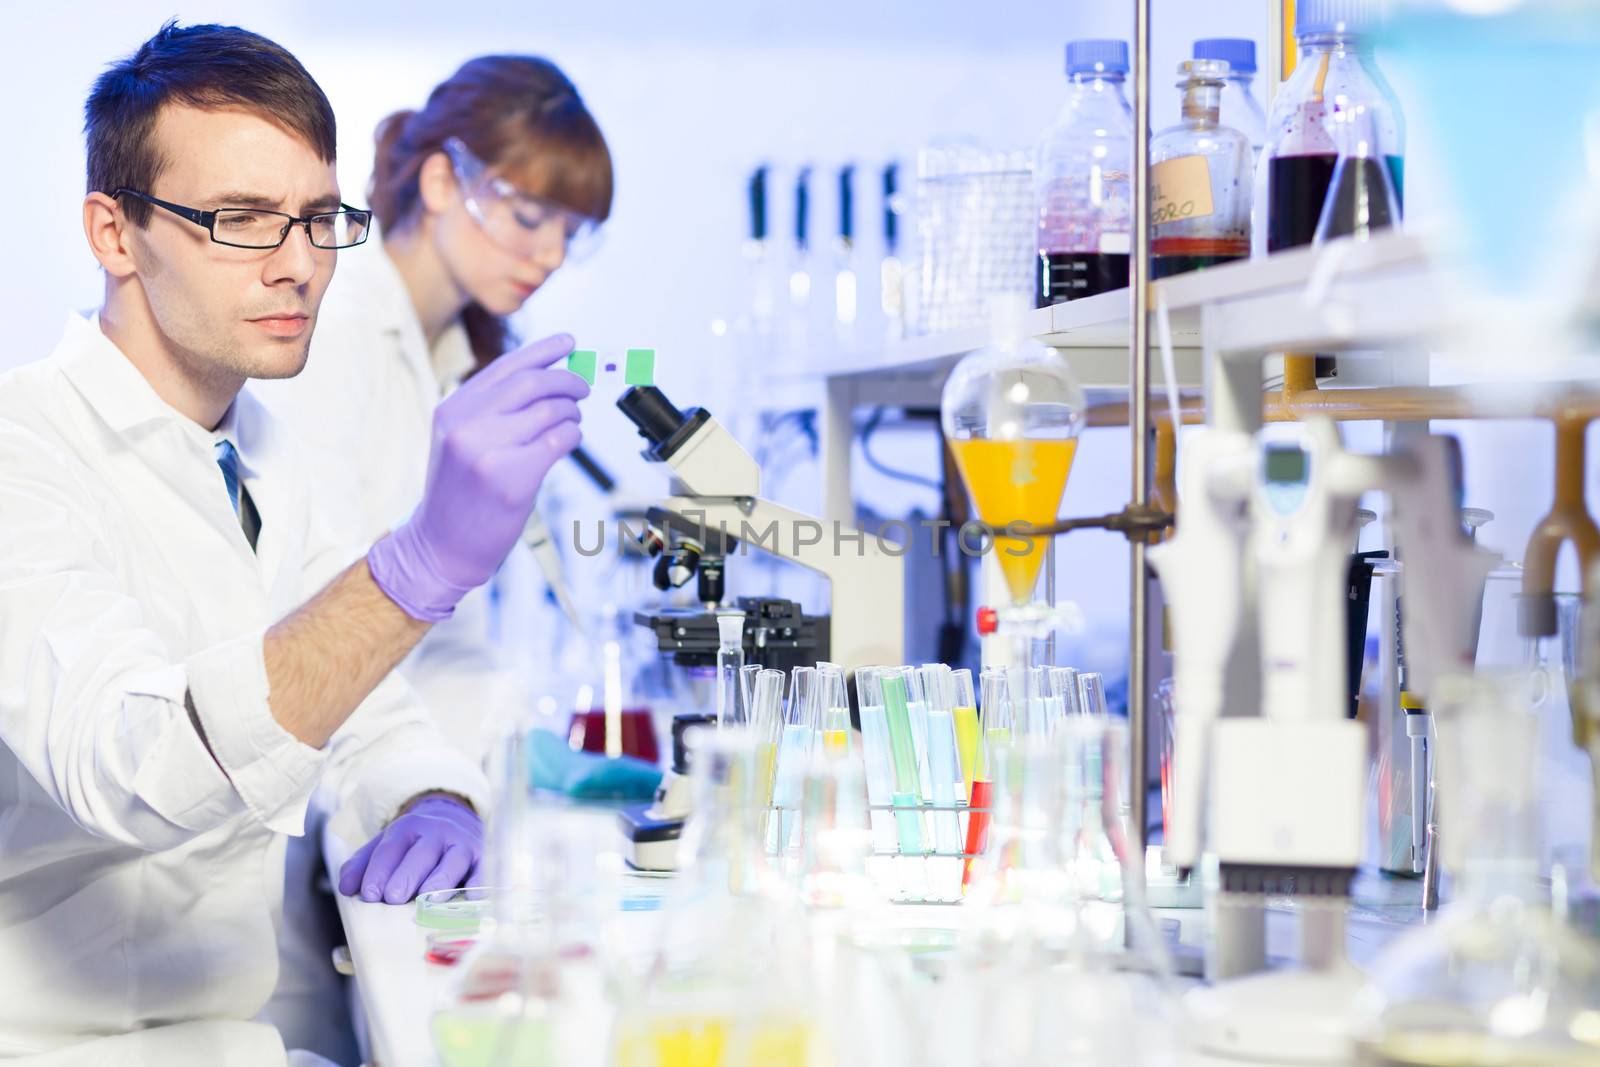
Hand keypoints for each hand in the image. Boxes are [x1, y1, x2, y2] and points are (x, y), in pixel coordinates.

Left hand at [337, 796, 482, 903]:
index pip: (391, 849)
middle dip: (407, 876)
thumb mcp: (387, 845)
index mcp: (409, 827)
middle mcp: (437, 832)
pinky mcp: (482, 857)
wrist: (456, 819)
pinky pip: (482, 870)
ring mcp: (462, 843)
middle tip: (393, 898)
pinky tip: (471, 896)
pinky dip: (479, 883)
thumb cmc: (415, 844)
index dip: (379, 871)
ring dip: (440, 880)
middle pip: (421, 854)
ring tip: (428, 899)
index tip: (369, 893)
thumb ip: (363, 864)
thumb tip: (346, 888)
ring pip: (452, 861)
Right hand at [368, 333, 587, 620]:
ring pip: (549, 411)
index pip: (506, 367)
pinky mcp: (511, 478)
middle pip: (532, 383)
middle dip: (567, 381)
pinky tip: (570, 442)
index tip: (569, 342)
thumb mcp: (458, 441)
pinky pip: (558, 441)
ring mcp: (488, 451)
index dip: (543, 351)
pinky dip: (572, 436)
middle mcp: (466, 425)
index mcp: (453, 410)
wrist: (440, 546)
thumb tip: (546, 380)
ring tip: (572, 423)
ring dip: (571, 414)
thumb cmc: (459, 495)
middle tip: (583, 390)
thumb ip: (490, 411)